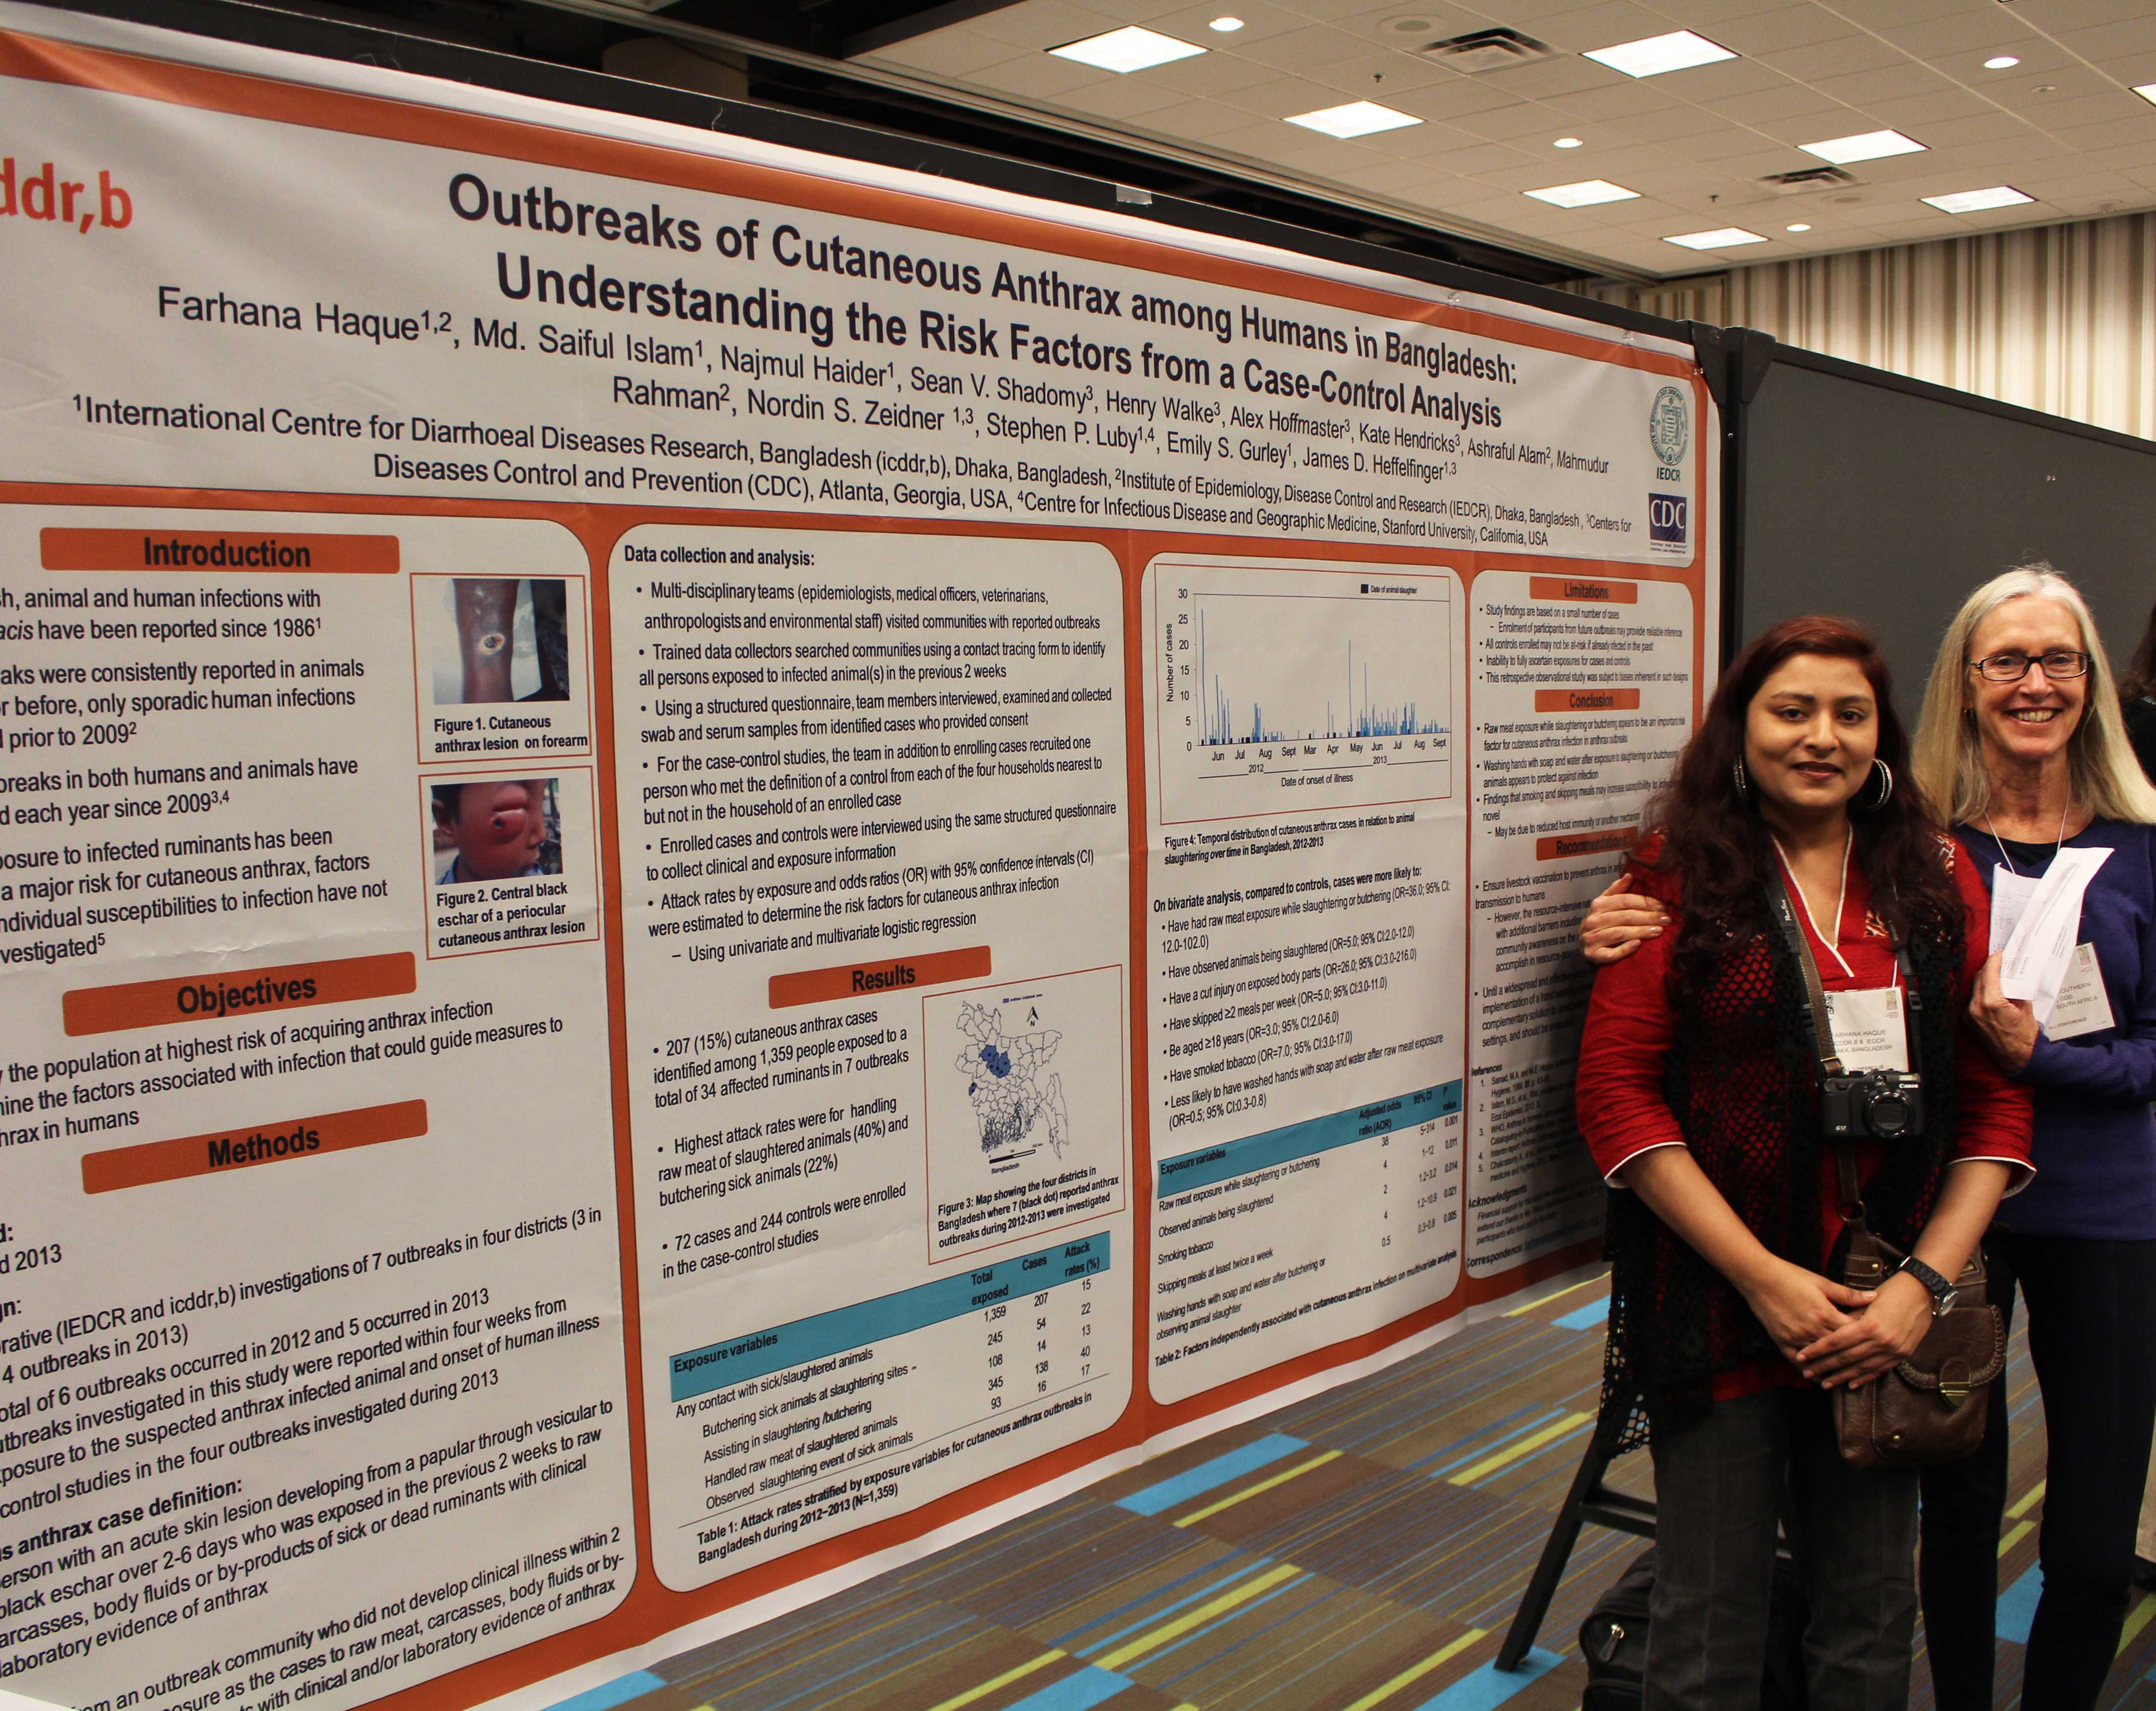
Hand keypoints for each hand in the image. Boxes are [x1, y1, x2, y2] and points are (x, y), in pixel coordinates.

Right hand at [1582, 874, 1669, 966]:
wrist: (1584, 945)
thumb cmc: (1600, 922)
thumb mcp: (1605, 904)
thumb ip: (1617, 890)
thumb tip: (1630, 875)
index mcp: (1598, 905)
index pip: (1624, 900)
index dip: (1644, 902)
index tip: (1662, 906)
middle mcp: (1593, 920)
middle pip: (1625, 917)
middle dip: (1648, 917)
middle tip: (1666, 919)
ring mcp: (1591, 938)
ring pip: (1620, 933)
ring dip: (1641, 931)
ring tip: (1659, 931)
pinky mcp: (1593, 955)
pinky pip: (1610, 953)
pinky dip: (1625, 949)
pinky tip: (1638, 945)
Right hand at [1737, 1256, 1875, 1365]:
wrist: (1759, 1277)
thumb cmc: (1791, 1276)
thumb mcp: (1821, 1282)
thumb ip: (1847, 1294)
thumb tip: (1874, 1296)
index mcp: (1825, 1313)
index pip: (1853, 1332)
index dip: (1866, 1337)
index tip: (1876, 1342)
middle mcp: (1812, 1329)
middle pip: (1839, 1349)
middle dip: (1854, 1356)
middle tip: (1869, 1365)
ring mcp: (1796, 1337)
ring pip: (1820, 1359)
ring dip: (1833, 1368)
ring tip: (1848, 1378)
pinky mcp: (1782, 1341)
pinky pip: (1798, 1361)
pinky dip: (1809, 1370)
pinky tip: (1818, 1379)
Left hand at [1795, 1272, 1933, 1388]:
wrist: (1923, 1292)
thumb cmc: (1891, 1292)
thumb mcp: (1866, 1301)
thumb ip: (1849, 1318)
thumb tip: (1829, 1331)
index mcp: (1869, 1325)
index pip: (1836, 1341)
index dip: (1817, 1350)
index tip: (1801, 1356)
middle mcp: (1882, 1341)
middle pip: (1847, 1358)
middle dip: (1824, 1366)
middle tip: (1807, 1373)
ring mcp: (1893, 1350)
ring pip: (1862, 1368)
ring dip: (1842, 1377)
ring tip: (1824, 1383)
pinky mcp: (1902, 1355)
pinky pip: (1880, 1370)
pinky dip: (1864, 1378)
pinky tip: (1851, 1384)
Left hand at [1967, 952, 2037, 1072]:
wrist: (2018, 1057)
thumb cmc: (2024, 1035)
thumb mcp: (2025, 1007)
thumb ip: (2016, 989)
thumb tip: (2012, 975)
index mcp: (1991, 1002)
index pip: (1989, 973)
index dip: (1995, 960)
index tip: (2000, 954)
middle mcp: (1976, 1007)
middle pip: (1980, 978)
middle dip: (1990, 968)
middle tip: (2001, 962)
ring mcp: (1970, 1014)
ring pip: (1975, 988)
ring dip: (1986, 979)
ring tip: (1998, 974)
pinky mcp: (1968, 1020)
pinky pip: (1973, 999)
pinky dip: (1982, 991)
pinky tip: (1992, 989)